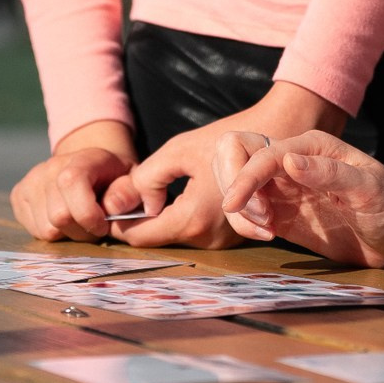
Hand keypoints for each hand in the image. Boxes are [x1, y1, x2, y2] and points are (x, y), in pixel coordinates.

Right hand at [11, 120, 137, 241]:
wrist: (91, 166)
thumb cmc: (115, 179)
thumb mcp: (132, 180)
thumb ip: (127, 192)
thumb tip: (112, 208)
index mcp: (80, 158)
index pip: (71, 183)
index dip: (88, 214)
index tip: (103, 225)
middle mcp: (50, 166)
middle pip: (59, 216)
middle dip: (82, 232)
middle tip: (95, 227)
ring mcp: (31, 180)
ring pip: (46, 229)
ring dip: (67, 235)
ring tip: (80, 223)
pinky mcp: (19, 195)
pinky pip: (34, 231)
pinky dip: (52, 233)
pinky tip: (64, 221)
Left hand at [120, 82, 347, 248]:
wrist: (273, 141)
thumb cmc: (227, 141)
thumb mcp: (178, 150)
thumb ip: (147, 177)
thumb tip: (131, 203)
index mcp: (193, 219)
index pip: (142, 237)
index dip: (122, 224)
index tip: (110, 210)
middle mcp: (208, 239)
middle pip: (160, 237)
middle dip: (144, 219)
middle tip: (131, 193)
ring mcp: (223, 241)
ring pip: (179, 234)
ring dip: (165, 217)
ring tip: (158, 189)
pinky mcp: (232, 236)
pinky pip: (197, 231)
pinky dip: (185, 216)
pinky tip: (185, 192)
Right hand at [214, 129, 383, 267]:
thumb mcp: (370, 190)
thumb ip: (332, 174)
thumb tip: (289, 161)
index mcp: (311, 147)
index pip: (262, 152)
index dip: (245, 176)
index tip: (236, 205)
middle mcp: (292, 161)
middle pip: (236, 155)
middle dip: (235, 185)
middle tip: (260, 219)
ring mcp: (285, 187)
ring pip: (238, 183)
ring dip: (241, 208)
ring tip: (267, 232)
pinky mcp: (283, 213)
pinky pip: (249, 210)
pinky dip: (246, 223)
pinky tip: (269, 236)